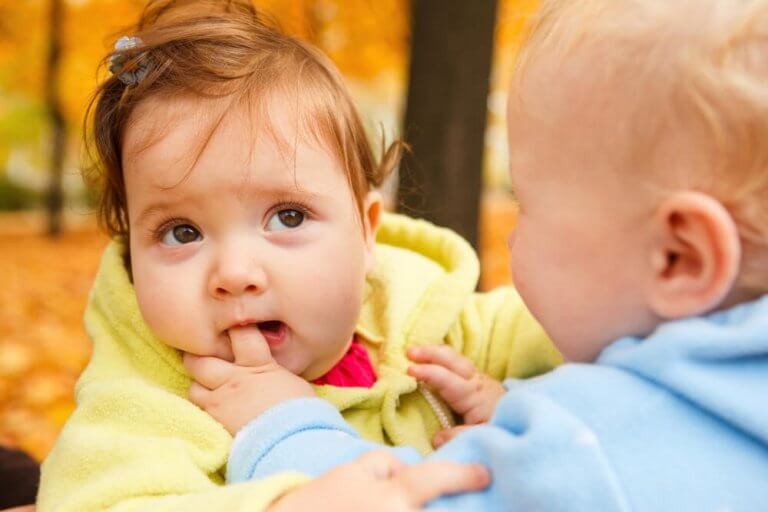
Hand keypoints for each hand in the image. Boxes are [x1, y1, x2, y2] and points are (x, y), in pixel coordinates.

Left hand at [184, 327, 314, 434]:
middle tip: (200, 355)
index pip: (240, 334)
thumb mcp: (291, 381)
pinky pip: (198, 410)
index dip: (232, 327)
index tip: (230, 325)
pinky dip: (202, 408)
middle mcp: (234, 378)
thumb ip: (274, 371)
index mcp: (258, 364)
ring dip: (198, 385)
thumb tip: (272, 369)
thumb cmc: (301, 409)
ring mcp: (222, 400)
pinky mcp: (215, 422)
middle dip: (197, 355)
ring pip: (194, 386)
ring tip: (206, 387)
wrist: (291, 439)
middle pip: (203, 359)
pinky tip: (211, 409)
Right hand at [268, 451, 489, 511]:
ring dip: (424, 508)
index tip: (485, 474)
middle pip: (440, 510)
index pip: (439, 478)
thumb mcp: (355, 470)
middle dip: (447, 504)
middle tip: (459, 497)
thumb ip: (388, 464)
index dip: (465, 475)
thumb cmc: (323, 500)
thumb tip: (408, 471)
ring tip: (401, 500)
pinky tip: (396, 509)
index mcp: (397, 496)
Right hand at [407, 345, 505, 429]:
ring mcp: (477, 378)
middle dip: (430, 353)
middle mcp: (475, 381)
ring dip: (435, 352)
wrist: (524, 422)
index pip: (447, 379)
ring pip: (455, 358)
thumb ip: (460, 437)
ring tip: (415, 351)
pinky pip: (457, 363)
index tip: (409, 369)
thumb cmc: (503, 429)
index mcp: (474, 395)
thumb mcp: (484, 437)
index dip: (428, 373)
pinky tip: (431, 357)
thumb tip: (437, 437)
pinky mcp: (477, 379)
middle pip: (452, 360)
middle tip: (408, 351)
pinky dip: (442, 357)